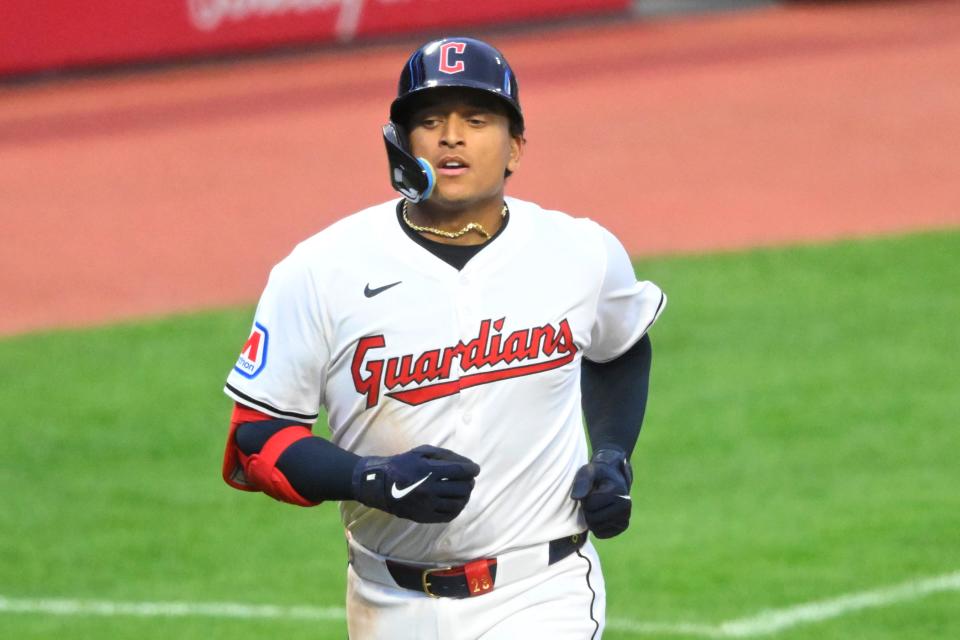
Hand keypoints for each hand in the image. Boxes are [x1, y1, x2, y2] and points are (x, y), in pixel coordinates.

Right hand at [352, 445, 480, 522]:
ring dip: (465, 496)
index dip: (472, 470)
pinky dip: (457, 509)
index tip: (475, 469)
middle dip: (469, 482)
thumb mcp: (421, 452)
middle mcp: (429, 489)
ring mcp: (426, 505)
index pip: (460, 472)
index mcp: (428, 470)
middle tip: (469, 479)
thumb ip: (445, 455)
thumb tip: (466, 463)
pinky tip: (456, 502)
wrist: (379, 484)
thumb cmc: (402, 464)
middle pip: (462, 488)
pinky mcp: (424, 517)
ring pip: (458, 503)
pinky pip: (448, 516)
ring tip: (464, 491)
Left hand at [570, 448, 633, 538]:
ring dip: (591, 517)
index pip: (590, 504)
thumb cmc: (597, 474)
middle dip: (587, 508)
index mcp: (618, 492)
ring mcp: (626, 517)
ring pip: (595, 527)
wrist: (612, 479)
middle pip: (592, 518)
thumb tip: (575, 497)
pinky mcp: (622, 526)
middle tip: (593, 498)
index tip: (592, 490)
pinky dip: (596, 526)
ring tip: (597, 505)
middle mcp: (626, 506)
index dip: (585, 498)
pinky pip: (600, 534)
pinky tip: (601, 513)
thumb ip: (581, 482)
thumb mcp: (588, 471)